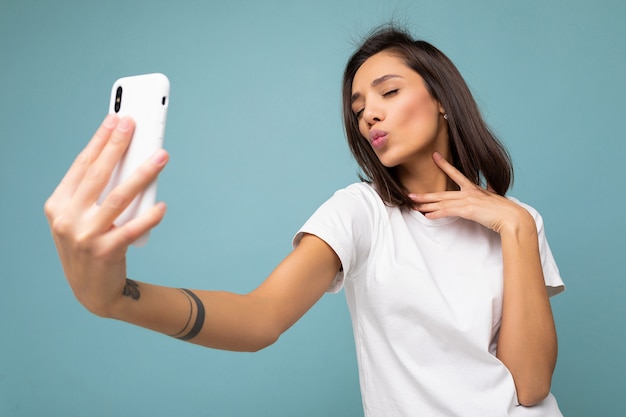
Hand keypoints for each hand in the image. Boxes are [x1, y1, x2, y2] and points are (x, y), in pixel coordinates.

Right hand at [44, 114, 168, 315]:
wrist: (92, 291)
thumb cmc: (91, 246)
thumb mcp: (82, 218)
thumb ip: (96, 193)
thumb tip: (129, 159)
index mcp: (59, 205)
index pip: (82, 165)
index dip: (100, 140)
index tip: (115, 118)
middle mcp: (67, 219)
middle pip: (98, 174)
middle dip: (117, 145)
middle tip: (135, 124)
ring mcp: (85, 236)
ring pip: (119, 197)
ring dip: (142, 174)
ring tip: (161, 156)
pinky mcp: (105, 252)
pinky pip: (132, 229)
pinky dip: (149, 217)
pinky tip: (162, 206)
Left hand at [408, 152, 532, 234]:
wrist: (513, 217)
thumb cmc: (505, 210)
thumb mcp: (495, 197)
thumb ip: (490, 191)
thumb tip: (491, 187)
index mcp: (474, 188)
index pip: (456, 174)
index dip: (444, 165)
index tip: (435, 156)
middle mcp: (468, 193)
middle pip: (441, 193)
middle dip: (424, 195)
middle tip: (410, 194)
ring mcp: (467, 201)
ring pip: (441, 202)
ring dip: (426, 205)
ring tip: (413, 206)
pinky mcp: (467, 210)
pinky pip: (447, 211)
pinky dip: (436, 213)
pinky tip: (427, 215)